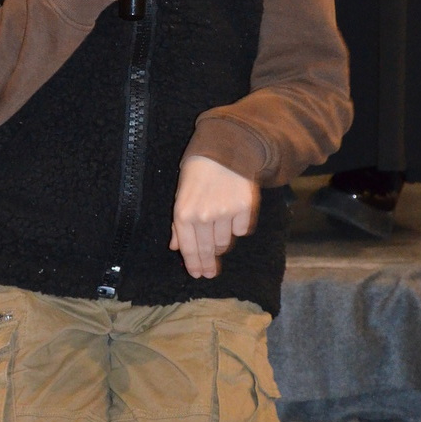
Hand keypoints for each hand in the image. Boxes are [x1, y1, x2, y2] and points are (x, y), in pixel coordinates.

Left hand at [170, 156, 259, 279]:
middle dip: (208, 264)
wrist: (224, 147)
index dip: (193, 264)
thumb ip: (178, 222)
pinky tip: (233, 216)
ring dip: (220, 243)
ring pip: (224, 242)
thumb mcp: (180, 193)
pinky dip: (237, 227)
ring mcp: (225, 213)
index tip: (198, 274)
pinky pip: (241, 230)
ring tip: (218, 236)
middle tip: (210, 273)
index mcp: (183, 212)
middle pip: (207, 249)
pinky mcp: (244, 208)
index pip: (188, 248)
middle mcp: (203, 216)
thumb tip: (175, 246)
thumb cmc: (198, 169)